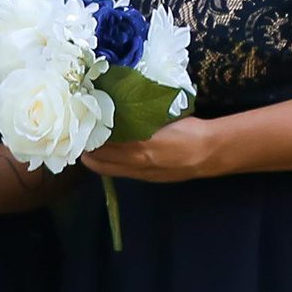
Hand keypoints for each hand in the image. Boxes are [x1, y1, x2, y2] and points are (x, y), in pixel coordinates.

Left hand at [81, 116, 221, 184]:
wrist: (210, 152)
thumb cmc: (188, 130)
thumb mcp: (160, 120)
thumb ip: (137, 119)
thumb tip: (116, 112)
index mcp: (141, 144)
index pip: (103, 141)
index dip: (89, 132)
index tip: (82, 122)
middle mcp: (137, 161)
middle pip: (99, 157)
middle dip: (86, 147)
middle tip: (80, 134)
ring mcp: (141, 172)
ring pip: (106, 168)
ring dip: (94, 158)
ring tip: (89, 144)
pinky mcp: (146, 179)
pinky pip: (119, 172)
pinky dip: (108, 164)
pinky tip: (109, 154)